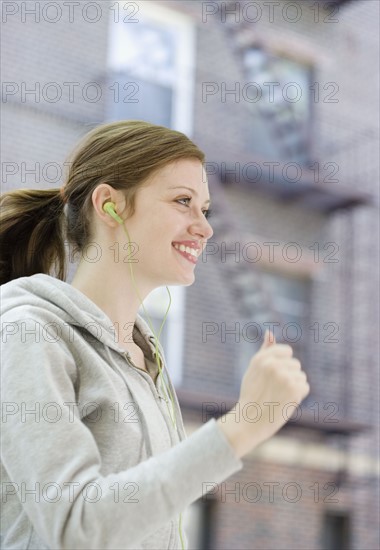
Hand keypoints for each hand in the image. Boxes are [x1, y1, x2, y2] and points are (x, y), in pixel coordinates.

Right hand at [217, 330, 309, 457]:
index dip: (283, 365)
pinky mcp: (294, 390)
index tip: (274, 377)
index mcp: (262, 358)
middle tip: (274, 390)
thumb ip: (264, 351)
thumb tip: (270, 332)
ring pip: (301, 376)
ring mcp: (284, 377)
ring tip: (279, 396)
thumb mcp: (253, 369)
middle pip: (296, 364)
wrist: (249, 421)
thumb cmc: (251, 395)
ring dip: (294, 387)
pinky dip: (298, 396)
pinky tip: (285, 402)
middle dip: (289, 376)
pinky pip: (305, 387)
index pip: (287, 351)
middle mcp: (273, 365)